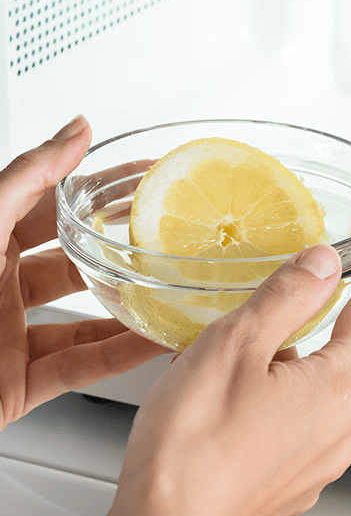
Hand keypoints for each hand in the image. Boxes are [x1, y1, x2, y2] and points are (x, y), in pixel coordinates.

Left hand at [0, 115, 169, 428]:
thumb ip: (27, 177)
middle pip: (73, 262)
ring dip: (128, 309)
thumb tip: (74, 130)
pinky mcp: (15, 385)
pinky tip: (150, 342)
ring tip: (169, 290)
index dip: (97, 188)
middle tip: (166, 234)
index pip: (51, 205)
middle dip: (120, 249)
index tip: (141, 175)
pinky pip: (77, 367)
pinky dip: (117, 357)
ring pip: (83, 320)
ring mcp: (7, 337)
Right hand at [89, 242, 350, 515]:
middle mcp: (342, 429)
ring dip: (333, 357)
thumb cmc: (194, 441)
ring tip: (299, 334)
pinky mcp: (292, 482)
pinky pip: (316, 424)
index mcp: (339, 387)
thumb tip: (323, 262)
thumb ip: (287, 295)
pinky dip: (306, 392)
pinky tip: (266, 387)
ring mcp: (320, 462)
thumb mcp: (239, 342)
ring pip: (343, 394)